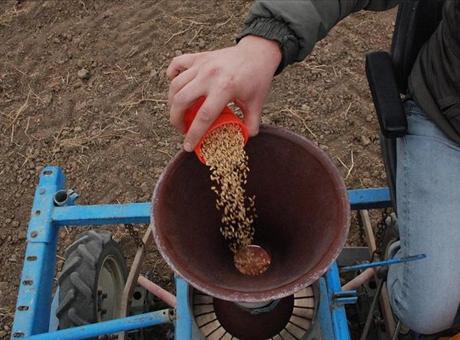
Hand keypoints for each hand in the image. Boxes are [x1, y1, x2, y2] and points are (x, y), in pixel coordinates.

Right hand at [167, 35, 281, 150]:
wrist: (258, 52)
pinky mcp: (198, 57)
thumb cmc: (257, 79)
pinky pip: (177, 63)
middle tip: (182, 129)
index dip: (193, 134)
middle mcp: (210, 75)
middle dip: (176, 120)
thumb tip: (245, 138)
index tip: (187, 147)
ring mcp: (202, 65)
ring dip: (172, 102)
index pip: (204, 117)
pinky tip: (174, 84)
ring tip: (179, 113)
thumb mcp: (256, 103)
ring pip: (176, 85)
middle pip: (182, 100)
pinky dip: (172, 74)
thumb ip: (251, 123)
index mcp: (225, 88)